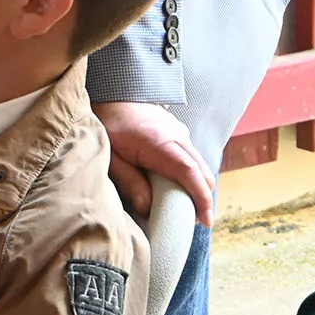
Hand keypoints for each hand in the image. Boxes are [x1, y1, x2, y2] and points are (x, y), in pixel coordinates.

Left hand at [92, 101, 214, 225]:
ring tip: (186, 207)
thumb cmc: (109, 125)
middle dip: (203, 198)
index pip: (189, 172)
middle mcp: (177, 136)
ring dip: (198, 186)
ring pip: (200, 164)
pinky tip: (179, 185)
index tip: (205, 220)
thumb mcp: (111, 157)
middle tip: (196, 220)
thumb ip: (129, 182)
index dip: (200, 198)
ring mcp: (180, 132)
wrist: (114, 93)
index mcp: (160, 143)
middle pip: (202, 171)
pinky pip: (192, 156)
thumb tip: (148, 208)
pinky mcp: (179, 132)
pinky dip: (192, 173)